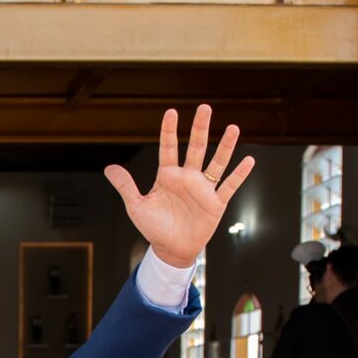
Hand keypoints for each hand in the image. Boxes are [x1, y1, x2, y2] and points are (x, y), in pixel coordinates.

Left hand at [104, 105, 254, 269]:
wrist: (171, 250)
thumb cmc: (154, 228)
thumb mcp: (136, 207)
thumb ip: (125, 186)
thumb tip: (109, 168)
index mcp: (168, 175)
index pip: (169, 148)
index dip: (169, 131)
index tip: (171, 112)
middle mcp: (188, 177)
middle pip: (196, 148)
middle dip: (200, 128)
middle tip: (204, 108)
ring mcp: (203, 189)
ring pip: (216, 162)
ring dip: (225, 146)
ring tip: (233, 128)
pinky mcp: (216, 203)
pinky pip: (229, 186)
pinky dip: (239, 174)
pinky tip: (248, 160)